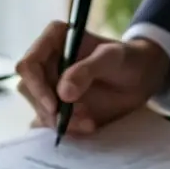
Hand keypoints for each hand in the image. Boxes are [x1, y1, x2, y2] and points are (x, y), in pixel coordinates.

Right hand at [15, 24, 169, 135]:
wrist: (141, 77)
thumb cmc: (127, 58)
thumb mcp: (112, 58)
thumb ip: (87, 71)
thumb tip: (62, 93)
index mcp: (52, 40)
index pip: (29, 64)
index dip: (36, 87)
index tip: (55, 106)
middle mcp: (46, 61)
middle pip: (29, 90)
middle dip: (50, 110)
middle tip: (78, 121)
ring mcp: (50, 84)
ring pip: (40, 109)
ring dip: (62, 122)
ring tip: (89, 124)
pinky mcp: (58, 104)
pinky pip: (50, 121)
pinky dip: (66, 129)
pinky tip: (86, 127)